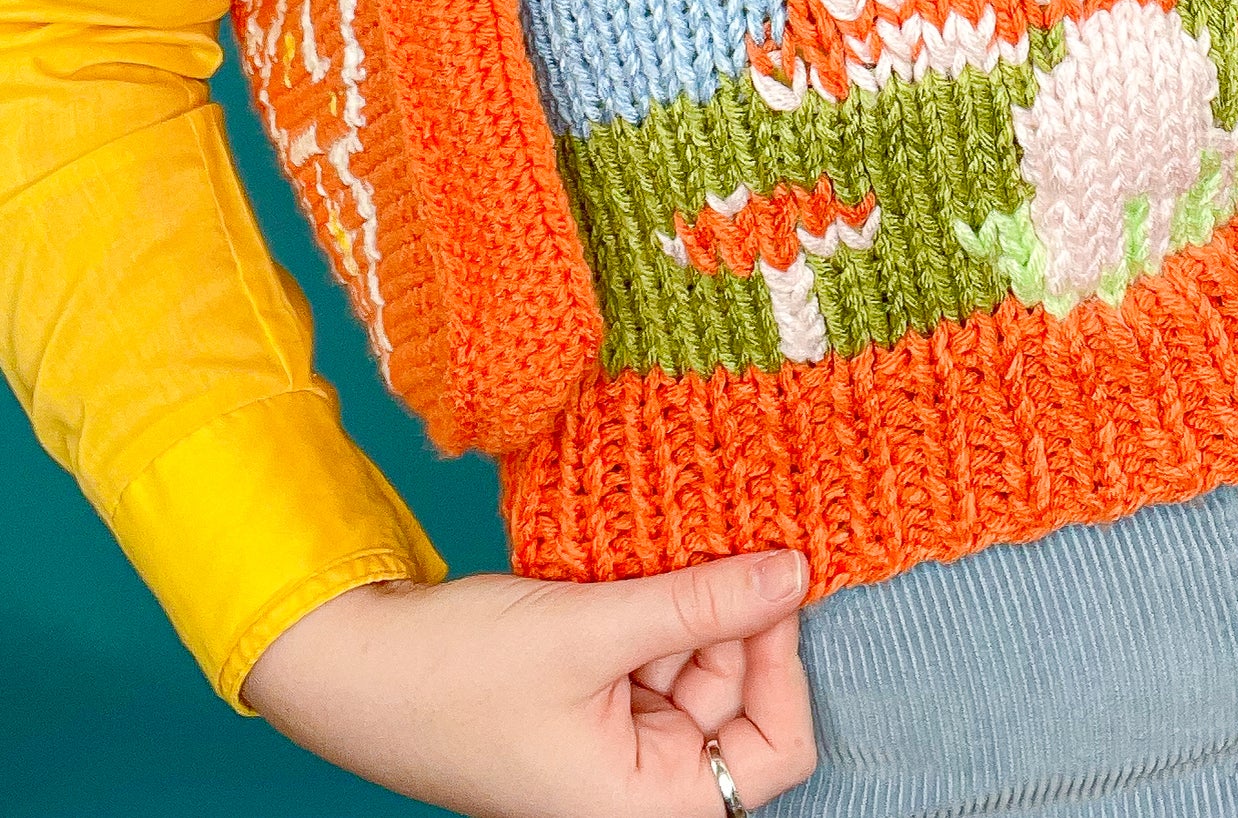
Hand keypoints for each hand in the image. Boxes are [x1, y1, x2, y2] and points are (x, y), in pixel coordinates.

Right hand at [239, 551, 816, 815]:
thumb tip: (796, 573)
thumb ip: (701, 603)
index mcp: (646, 806)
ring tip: (673, 535)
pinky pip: (652, 648)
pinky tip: (643, 555)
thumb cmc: (456, 676)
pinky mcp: (591, 700)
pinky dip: (655, 602)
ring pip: (697, 662)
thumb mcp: (592, 629)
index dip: (784, 665)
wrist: (356, 665)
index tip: (776, 581)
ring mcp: (615, 741)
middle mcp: (639, 784)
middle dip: (732, 617)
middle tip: (728, 532)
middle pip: (738, 698)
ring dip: (690, 600)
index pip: (774, 750)